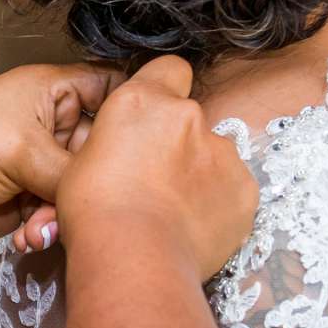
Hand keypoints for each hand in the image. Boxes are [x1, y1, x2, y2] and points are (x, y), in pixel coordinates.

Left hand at [0, 63, 119, 250]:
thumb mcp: (23, 150)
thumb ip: (75, 169)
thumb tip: (117, 187)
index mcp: (54, 89)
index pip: (113, 85)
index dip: (133, 107)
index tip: (149, 139)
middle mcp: (55, 122)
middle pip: (104, 148)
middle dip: (94, 178)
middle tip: (79, 198)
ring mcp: (46, 161)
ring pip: (84, 187)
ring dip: (66, 210)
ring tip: (40, 224)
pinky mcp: (36, 196)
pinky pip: (63, 212)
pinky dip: (49, 226)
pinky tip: (29, 235)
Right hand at [58, 56, 257, 278]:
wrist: (134, 258)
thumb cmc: (96, 213)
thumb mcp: (83, 161)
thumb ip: (116, 140)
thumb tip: (126, 152)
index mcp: (145, 101)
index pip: (170, 69)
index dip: (165, 89)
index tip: (154, 118)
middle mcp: (190, 117)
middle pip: (191, 120)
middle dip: (178, 143)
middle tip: (156, 181)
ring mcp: (223, 152)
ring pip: (214, 156)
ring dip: (200, 175)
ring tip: (175, 212)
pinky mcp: (244, 189)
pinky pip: (233, 189)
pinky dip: (219, 204)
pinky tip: (195, 227)